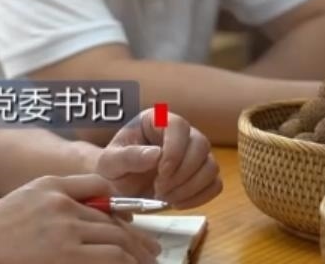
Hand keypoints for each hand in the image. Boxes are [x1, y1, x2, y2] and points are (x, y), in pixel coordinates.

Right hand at [0, 174, 161, 263]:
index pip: (104, 196)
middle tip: (152, 252)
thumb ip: (64, 190)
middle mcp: (65, 210)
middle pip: (115, 226)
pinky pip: (108, 261)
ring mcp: (66, 238)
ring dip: (136, 258)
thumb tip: (102, 200)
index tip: (133, 227)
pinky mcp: (66, 260)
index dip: (124, 213)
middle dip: (139, 242)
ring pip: (117, 247)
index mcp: (56, 190)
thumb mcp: (30, 193)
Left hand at [97, 109, 221, 208]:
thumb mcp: (109, 163)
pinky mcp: (202, 174)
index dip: (175, 150)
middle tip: (160, 189)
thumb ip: (127, 157)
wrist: (121, 185)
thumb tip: (156, 154)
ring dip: (190, 187)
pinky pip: (215, 185)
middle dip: (182, 173)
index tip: (161, 172)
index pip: (178, 126)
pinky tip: (177, 202)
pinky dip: (199, 197)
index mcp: (157, 121)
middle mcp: (181, 133)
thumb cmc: (115, 168)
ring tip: (165, 197)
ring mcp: (195, 153)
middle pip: (201, 145)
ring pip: (211, 166)